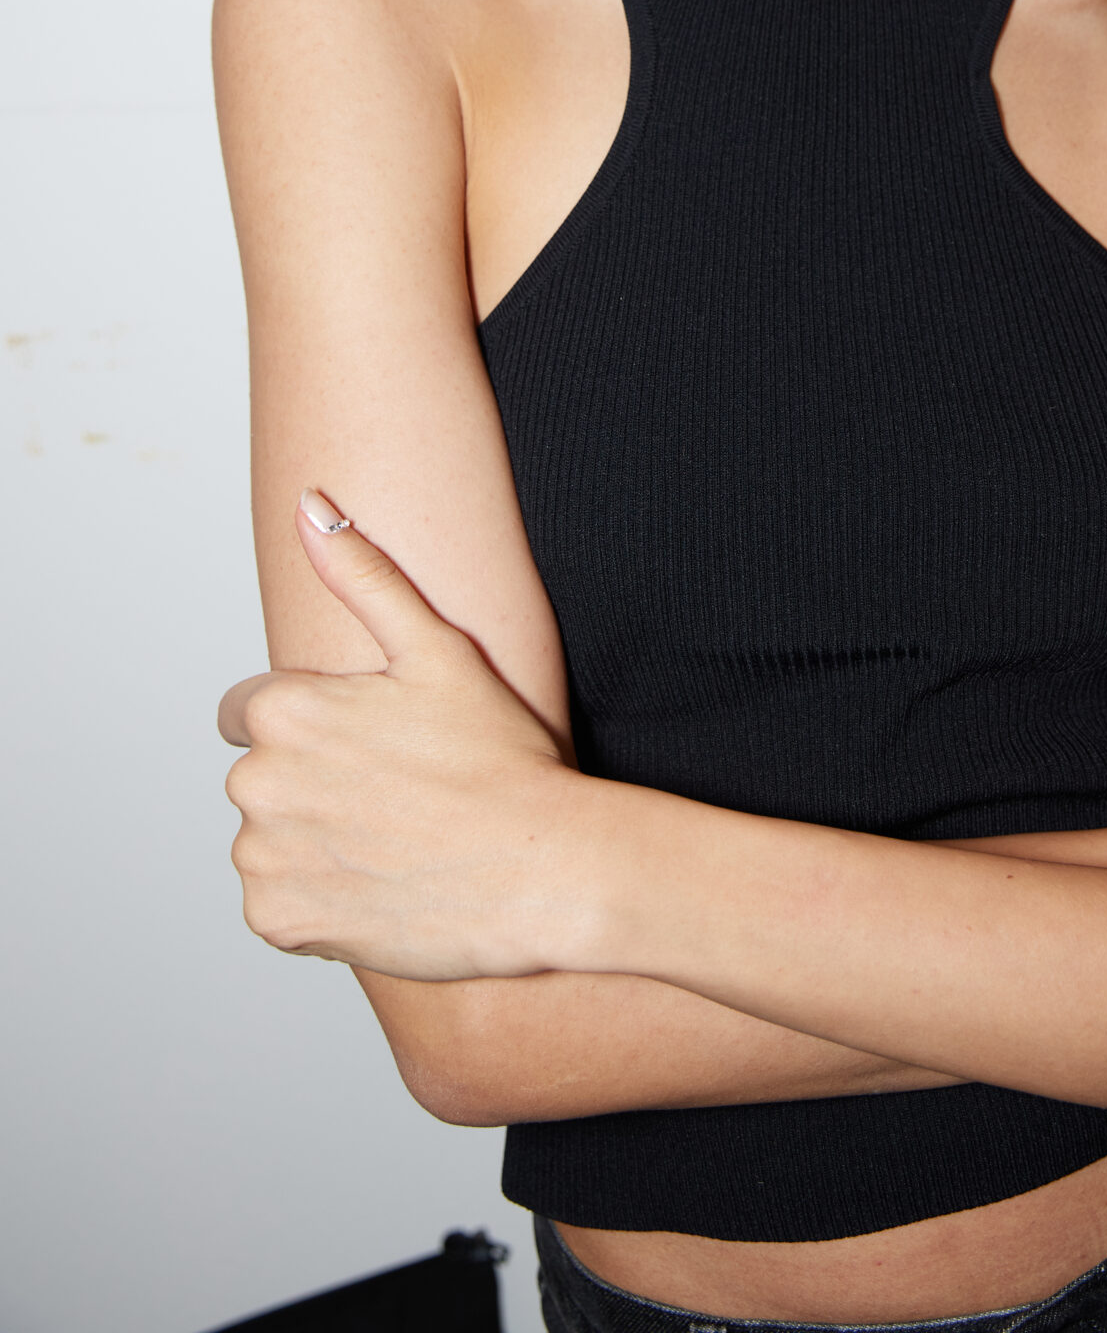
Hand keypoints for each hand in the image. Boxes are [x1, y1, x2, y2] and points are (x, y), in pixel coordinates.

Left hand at [219, 492, 594, 979]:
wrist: (538, 871)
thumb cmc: (497, 756)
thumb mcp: (437, 648)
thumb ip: (362, 573)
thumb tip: (311, 503)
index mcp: (282, 713)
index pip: (250, 712)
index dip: (315, 723)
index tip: (369, 741)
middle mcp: (257, 784)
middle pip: (263, 777)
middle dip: (311, 781)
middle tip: (392, 791)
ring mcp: (264, 859)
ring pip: (270, 840)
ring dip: (312, 840)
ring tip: (392, 837)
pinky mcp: (278, 921)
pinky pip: (278, 903)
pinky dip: (317, 898)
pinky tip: (379, 881)